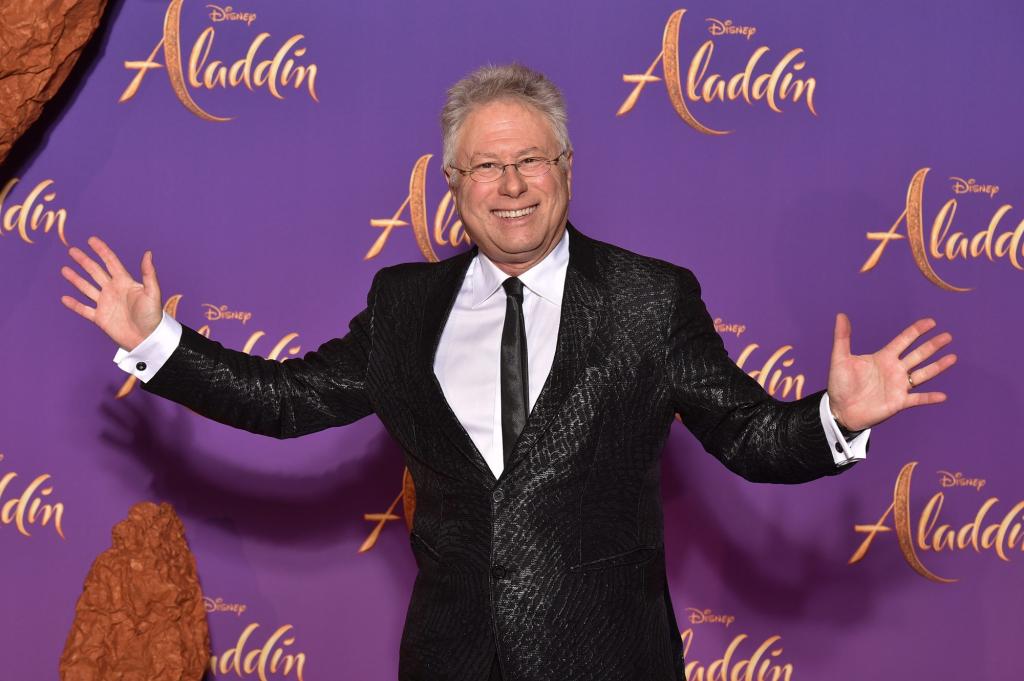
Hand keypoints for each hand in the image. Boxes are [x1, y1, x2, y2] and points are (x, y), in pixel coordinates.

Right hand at [60, 236, 163, 349]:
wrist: (147, 338)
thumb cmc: (153, 316)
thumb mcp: (152, 293)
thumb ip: (148, 274)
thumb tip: (148, 253)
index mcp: (125, 282)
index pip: (111, 263)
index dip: (102, 251)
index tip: (91, 240)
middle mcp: (113, 290)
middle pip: (95, 272)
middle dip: (84, 261)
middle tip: (72, 250)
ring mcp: (105, 303)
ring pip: (87, 288)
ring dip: (76, 279)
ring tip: (64, 269)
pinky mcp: (100, 318)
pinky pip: (84, 309)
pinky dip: (74, 304)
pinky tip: (64, 298)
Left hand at [827, 313, 956, 431]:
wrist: (840, 410)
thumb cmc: (839, 384)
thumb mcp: (840, 359)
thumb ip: (842, 338)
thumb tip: (841, 315)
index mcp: (883, 357)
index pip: (904, 340)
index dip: (917, 331)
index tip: (931, 322)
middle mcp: (894, 369)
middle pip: (918, 354)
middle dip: (932, 345)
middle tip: (948, 336)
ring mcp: (898, 386)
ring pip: (923, 373)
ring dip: (938, 366)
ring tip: (953, 357)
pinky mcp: (899, 402)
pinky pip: (918, 399)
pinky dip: (929, 398)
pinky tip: (943, 396)